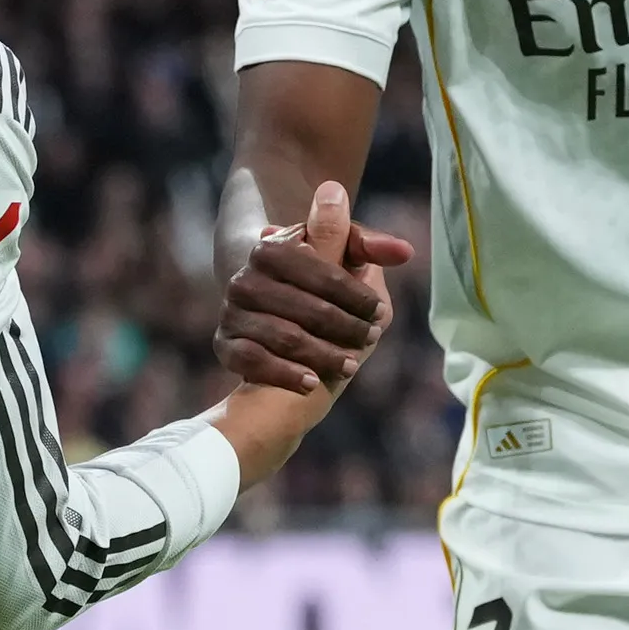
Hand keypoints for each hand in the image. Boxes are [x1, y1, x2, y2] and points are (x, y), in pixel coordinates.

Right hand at [215, 178, 415, 395]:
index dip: (355, 293)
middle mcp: (245, 276)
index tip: (379, 312)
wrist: (276, 332)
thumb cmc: (319, 294)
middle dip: (344, 326)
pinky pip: (255, 361)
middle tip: (370, 339)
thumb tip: (404, 251)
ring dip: (324, 354)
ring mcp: (231, 311)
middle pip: (306, 306)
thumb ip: (368, 251)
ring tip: (350, 366)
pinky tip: (311, 383)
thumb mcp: (345, 268)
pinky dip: (286, 374)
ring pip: (285, 336)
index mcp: (272, 246)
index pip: (320, 268)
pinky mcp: (224, 344)